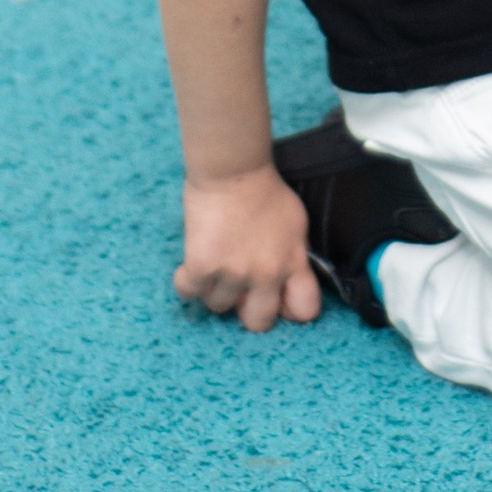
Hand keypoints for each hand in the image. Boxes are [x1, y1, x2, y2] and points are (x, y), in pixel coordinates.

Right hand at [175, 163, 321, 329]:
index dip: (289, 311)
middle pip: (258, 323)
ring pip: (218, 307)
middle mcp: (266, 274)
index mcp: (293, 262)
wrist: (233, 169)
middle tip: (238, 290)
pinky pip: (188, 292)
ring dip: (214, 291)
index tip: (276, 302)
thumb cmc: (264, 188)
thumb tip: (286, 279)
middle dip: (247, 310)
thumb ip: (294, 255)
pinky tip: (192, 266)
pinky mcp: (202, 266)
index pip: (305, 310)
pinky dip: (186, 282)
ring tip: (213, 267)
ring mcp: (234, 273)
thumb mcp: (295, 224)